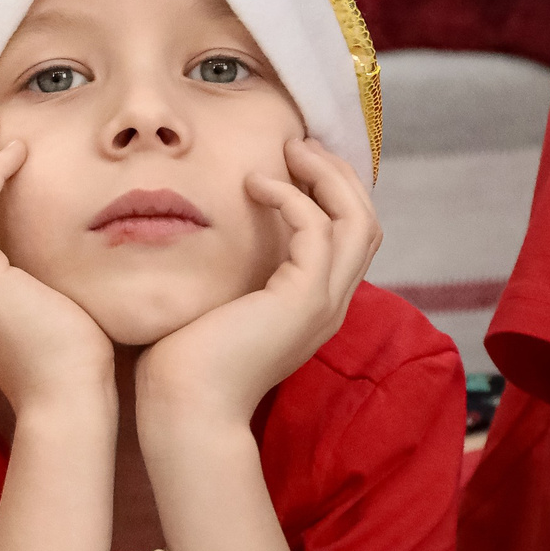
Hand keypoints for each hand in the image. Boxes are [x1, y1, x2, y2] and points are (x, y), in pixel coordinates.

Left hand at [136, 135, 379, 433]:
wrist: (185, 408)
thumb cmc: (183, 361)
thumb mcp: (218, 303)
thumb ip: (233, 273)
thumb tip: (207, 231)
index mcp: (313, 305)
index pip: (348, 237)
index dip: (332, 192)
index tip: (296, 159)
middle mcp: (330, 303)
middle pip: (366, 221)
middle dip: (338, 175)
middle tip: (299, 143)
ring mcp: (323, 303)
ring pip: (358, 220)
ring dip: (326, 176)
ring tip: (289, 149)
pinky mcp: (303, 300)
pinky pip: (317, 230)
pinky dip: (292, 198)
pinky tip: (254, 185)